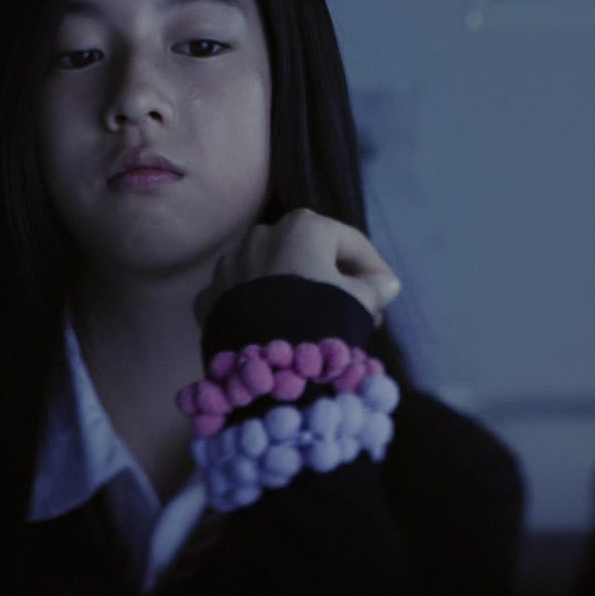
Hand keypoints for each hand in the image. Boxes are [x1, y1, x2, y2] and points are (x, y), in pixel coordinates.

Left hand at [195, 208, 400, 325]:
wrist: (262, 368)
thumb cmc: (318, 324)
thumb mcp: (357, 305)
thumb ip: (373, 289)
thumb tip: (386, 283)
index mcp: (303, 227)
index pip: (350, 243)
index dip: (374, 269)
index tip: (385, 295)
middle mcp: (261, 235)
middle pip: (307, 254)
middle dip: (330, 280)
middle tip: (352, 312)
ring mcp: (229, 265)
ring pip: (270, 273)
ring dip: (290, 292)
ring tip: (309, 324)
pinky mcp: (208, 296)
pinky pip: (241, 297)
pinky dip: (257, 309)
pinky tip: (272, 331)